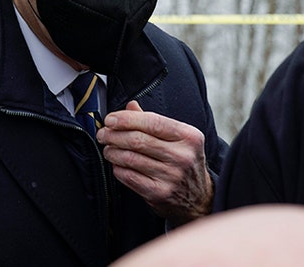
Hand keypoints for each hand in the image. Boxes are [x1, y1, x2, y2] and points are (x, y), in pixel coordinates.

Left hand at [96, 100, 212, 225]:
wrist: (200, 197)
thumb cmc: (184, 162)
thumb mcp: (178, 138)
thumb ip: (154, 121)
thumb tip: (131, 106)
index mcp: (189, 136)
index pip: (152, 122)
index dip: (126, 119)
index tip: (110, 119)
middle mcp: (182, 156)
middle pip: (137, 140)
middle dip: (113, 135)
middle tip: (103, 134)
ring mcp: (171, 176)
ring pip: (130, 158)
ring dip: (112, 151)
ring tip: (108, 148)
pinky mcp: (159, 193)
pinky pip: (129, 176)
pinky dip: (117, 168)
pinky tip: (116, 164)